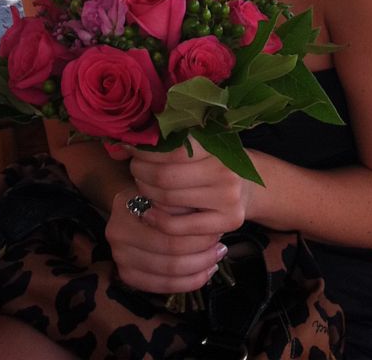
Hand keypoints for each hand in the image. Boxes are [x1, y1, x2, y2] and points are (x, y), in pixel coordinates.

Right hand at [105, 184, 224, 293]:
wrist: (134, 204)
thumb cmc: (156, 195)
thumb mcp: (168, 190)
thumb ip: (182, 204)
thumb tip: (210, 224)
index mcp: (126, 208)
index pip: (170, 229)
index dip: (198, 232)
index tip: (218, 228)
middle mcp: (117, 234)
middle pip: (170, 254)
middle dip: (201, 252)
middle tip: (221, 246)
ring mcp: (119, 257)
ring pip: (168, 274)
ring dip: (198, 268)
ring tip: (215, 258)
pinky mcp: (126, 275)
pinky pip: (162, 287)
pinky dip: (187, 282)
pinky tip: (204, 272)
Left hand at [128, 141, 248, 237]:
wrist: (249, 187)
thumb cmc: (214, 163)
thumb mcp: (199, 146)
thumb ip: (167, 144)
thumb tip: (122, 144)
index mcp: (217, 146)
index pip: (173, 148)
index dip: (146, 150)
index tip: (132, 148)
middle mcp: (225, 171)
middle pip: (166, 176)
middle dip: (141, 172)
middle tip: (135, 169)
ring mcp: (228, 199)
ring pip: (169, 200)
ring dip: (146, 193)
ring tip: (142, 187)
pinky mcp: (227, 222)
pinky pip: (179, 226)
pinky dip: (157, 219)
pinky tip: (148, 212)